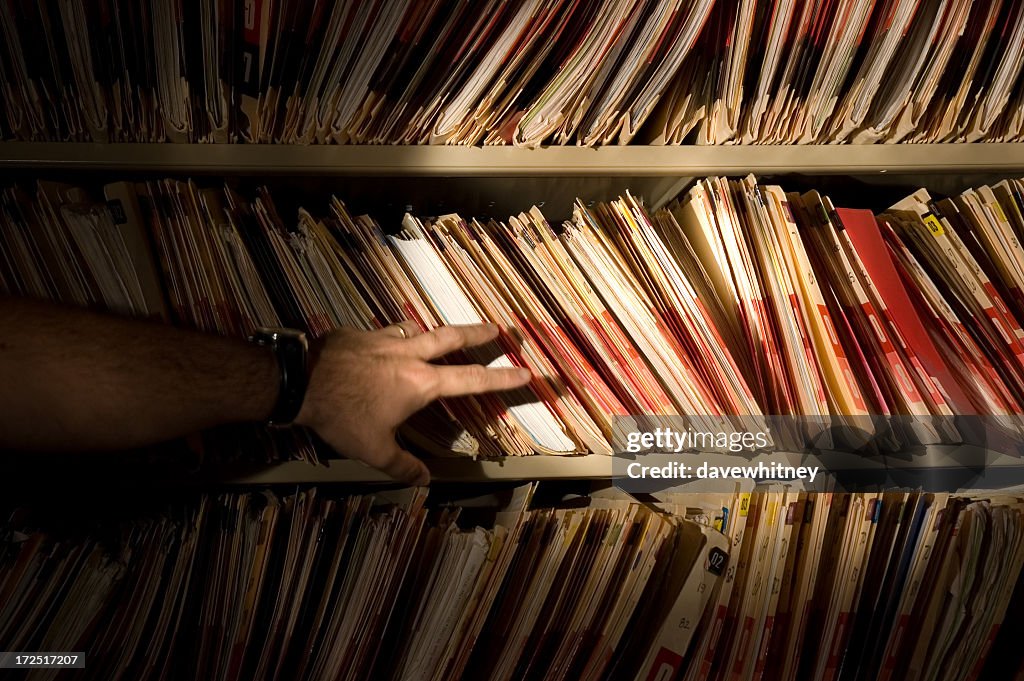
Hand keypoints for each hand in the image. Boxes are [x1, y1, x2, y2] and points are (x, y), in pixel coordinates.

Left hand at [295, 322, 530, 484]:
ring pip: (418, 330)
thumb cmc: (342, 416)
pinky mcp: (359, 334)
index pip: (471, 380)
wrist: (300, 380)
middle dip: (478, 333)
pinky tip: (384, 345)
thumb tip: (425, 481)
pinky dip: (393, 338)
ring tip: (438, 336)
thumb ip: (402, 466)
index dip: (502, 378)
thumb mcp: (373, 450)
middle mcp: (408, 355)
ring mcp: (383, 339)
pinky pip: (384, 333)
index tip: (526, 372)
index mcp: (420, 383)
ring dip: (433, 333)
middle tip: (499, 328)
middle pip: (451, 338)